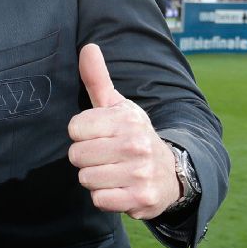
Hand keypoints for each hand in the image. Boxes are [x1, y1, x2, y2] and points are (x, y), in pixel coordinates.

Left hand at [68, 43, 179, 219]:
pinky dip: (106, 197)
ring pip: (86, 178)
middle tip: (107, 156)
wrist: (171, 173)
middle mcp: (135, 144)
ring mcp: (140, 173)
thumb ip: (97, 79)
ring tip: (114, 171)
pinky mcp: (141, 199)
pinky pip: (99, 200)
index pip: (74, 129)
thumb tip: (88, 47)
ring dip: (96, 178)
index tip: (100, 135)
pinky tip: (121, 188)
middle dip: (87, 158)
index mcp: (127, 119)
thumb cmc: (133, 135)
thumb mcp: (118, 106)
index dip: (82, 134)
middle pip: (76, 156)